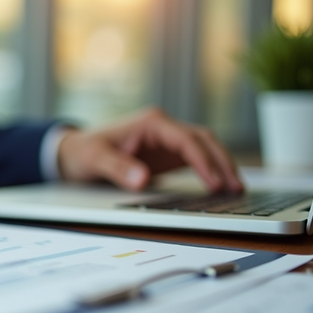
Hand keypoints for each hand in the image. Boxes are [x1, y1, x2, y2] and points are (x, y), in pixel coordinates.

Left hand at [57, 107, 243, 192]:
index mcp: (151, 122)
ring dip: (222, 166)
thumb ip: (118, 169)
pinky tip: (223, 187)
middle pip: (204, 140)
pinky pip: (198, 159)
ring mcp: (168, 140)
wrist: (75, 151)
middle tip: (236, 188)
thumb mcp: (95, 159)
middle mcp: (164, 127)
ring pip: (205, 148)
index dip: (203, 161)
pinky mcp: (169, 153)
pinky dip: (212, 170)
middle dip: (222, 163)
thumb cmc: (84, 151)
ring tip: (237, 190)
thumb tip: (142, 180)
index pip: (186, 139)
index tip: (214, 182)